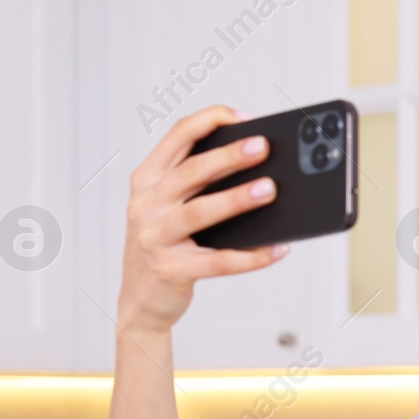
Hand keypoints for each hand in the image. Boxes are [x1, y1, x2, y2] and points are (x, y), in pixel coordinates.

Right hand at [117, 105, 287, 333]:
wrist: (141, 301)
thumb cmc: (166, 247)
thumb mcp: (169, 209)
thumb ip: (198, 186)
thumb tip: (258, 170)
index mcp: (147, 180)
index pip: (177, 137)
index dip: (210, 122)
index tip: (244, 117)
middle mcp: (146, 205)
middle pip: (191, 172)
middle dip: (228, 156)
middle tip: (263, 146)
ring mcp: (154, 238)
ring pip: (200, 212)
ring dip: (237, 199)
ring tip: (270, 189)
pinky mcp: (170, 270)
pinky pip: (217, 261)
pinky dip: (251, 256)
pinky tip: (277, 248)